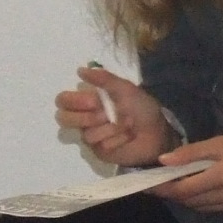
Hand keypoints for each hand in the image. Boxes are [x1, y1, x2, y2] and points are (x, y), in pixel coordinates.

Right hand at [56, 65, 170, 166]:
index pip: (63, 100)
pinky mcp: (100, 152)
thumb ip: (104, 79)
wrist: (158, 131)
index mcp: (89, 101)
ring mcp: (91, 137)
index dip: (73, 101)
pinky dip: (118, 139)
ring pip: (87, 134)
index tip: (93, 100)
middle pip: (63, 119)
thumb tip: (80, 70)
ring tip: (128, 124)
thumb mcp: (125, 89)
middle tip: (106, 115)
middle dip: (87, 117)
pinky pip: (101, 145)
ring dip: (112, 128)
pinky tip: (128, 137)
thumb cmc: (141, 108)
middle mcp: (85, 119)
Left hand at [158, 127, 222, 215]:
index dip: (163, 189)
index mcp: (222, 177)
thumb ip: (193, 152)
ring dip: (187, 198)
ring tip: (176, 185)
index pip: (183, 189)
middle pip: (191, 201)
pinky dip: (204, 200)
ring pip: (202, 207)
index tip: (147, 185)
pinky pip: (216, 207)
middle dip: (173, 193)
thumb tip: (164, 161)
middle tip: (158, 184)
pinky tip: (200, 188)